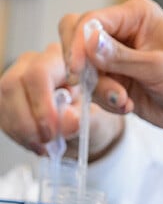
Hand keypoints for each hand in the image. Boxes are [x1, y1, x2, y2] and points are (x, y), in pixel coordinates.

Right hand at [0, 42, 123, 158]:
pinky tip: (36, 144)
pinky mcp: (8, 94)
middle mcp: (35, 61)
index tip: (54, 129)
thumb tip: (69, 118)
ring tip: (45, 146)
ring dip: (22, 129)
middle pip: (13, 85)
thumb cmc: (102, 102)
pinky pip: (1, 111)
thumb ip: (91, 110)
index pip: (40, 72)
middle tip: (49, 140)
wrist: (91, 115)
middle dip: (29, 119)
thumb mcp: (110, 104)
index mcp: (64, 56)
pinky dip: (17, 133)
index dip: (42, 103)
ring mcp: (16, 75)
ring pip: (3, 98)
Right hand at [59, 0, 162, 137]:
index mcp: (135, 15)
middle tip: (95, 86)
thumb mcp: (158, 67)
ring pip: (82, 66)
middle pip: (76, 37)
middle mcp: (121, 31)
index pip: (91, 20)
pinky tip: (127, 105)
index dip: (78, 42)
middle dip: (82, 65)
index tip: (78, 68)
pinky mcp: (113, 78)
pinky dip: (105, 99)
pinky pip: (93, 87)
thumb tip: (86, 40)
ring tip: (124, 102)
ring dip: (98, 88)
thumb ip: (121, 57)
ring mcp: (115, 56)